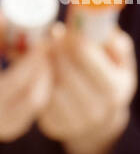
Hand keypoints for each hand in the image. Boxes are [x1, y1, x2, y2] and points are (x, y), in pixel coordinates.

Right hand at [0, 6, 53, 145]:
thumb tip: (1, 12)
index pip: (16, 80)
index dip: (34, 58)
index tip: (45, 39)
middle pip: (34, 93)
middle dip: (45, 67)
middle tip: (50, 46)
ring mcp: (7, 128)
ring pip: (39, 101)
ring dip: (46, 77)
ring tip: (45, 58)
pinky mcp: (15, 130)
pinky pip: (36, 107)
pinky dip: (41, 88)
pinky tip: (41, 73)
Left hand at [36, 22, 135, 153]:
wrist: (99, 122)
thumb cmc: (108, 81)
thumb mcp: (120, 63)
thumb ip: (113, 42)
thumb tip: (95, 26)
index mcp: (114, 89)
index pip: (86, 58)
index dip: (71, 40)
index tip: (63, 30)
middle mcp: (97, 110)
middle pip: (64, 71)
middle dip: (53, 51)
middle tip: (45, 38)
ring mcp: (74, 122)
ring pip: (48, 85)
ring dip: (41, 65)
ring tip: (40, 53)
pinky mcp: (53, 127)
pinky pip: (37, 98)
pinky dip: (33, 82)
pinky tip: (34, 71)